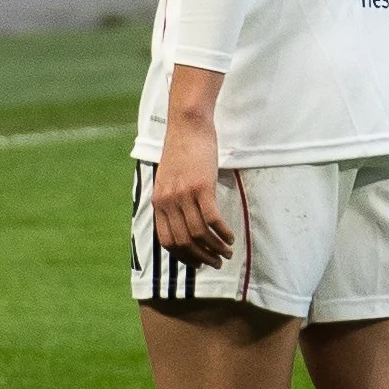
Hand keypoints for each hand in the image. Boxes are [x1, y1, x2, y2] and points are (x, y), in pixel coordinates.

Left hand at [154, 70, 232, 262]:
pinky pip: (212, 219)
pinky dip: (222, 232)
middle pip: (184, 241)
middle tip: (216, 262)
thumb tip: (183, 222)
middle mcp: (168, 202)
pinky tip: (230, 236)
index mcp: (158, 202)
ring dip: (215, 247)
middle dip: (201, 257)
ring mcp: (184, 195)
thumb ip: (172, 200)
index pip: (167, 241)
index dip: (183, 256)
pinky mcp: (202, 187)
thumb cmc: (181, 151)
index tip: (197, 263)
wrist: (187, 125)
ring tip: (227, 252)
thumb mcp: (169, 179)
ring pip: (199, 233)